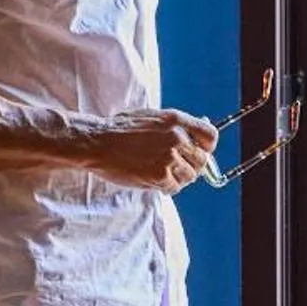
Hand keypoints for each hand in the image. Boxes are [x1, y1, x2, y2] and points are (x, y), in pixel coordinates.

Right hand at [87, 108, 218, 190]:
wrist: (97, 143)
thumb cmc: (118, 130)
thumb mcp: (150, 117)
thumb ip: (172, 127)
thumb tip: (190, 137)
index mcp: (176, 120)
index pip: (210, 135)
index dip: (207, 147)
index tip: (199, 153)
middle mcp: (177, 137)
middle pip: (203, 160)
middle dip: (191, 167)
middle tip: (176, 169)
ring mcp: (169, 156)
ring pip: (190, 176)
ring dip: (178, 179)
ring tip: (162, 175)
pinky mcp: (160, 174)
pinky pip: (174, 187)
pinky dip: (167, 188)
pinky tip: (154, 181)